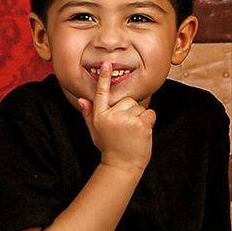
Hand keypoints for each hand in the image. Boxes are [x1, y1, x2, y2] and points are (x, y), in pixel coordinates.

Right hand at [77, 60, 154, 174]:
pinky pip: (150, 113)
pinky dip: (149, 122)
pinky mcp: (140, 124)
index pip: (102, 93)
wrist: (122, 166)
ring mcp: (126, 120)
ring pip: (140, 107)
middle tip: (126, 129)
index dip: (104, 77)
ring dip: (140, 118)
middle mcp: (111, 116)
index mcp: (100, 116)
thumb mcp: (96, 131)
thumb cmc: (110, 148)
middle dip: (130, 111)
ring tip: (132, 133)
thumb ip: (89, 114)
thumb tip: (81, 99)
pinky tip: (142, 133)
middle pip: (127, 100)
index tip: (106, 64)